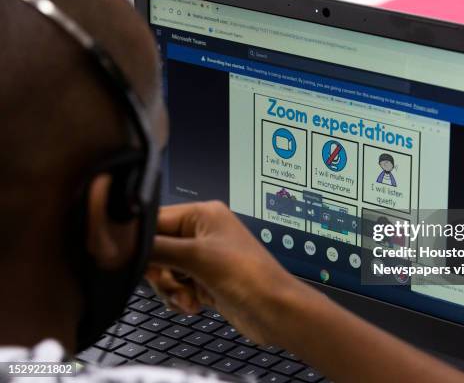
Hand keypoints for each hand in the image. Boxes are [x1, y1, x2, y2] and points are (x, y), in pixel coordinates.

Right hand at [146, 201, 310, 343]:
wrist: (275, 311)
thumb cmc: (251, 277)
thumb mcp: (197, 258)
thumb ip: (158, 249)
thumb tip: (126, 242)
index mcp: (202, 214)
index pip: (154, 221)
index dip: (143, 244)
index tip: (136, 262)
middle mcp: (202, 232)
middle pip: (155, 249)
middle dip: (161, 273)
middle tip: (175, 283)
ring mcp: (203, 257)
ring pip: (163, 270)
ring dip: (170, 289)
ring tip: (188, 297)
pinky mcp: (204, 278)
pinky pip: (175, 286)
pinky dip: (179, 298)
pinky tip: (195, 304)